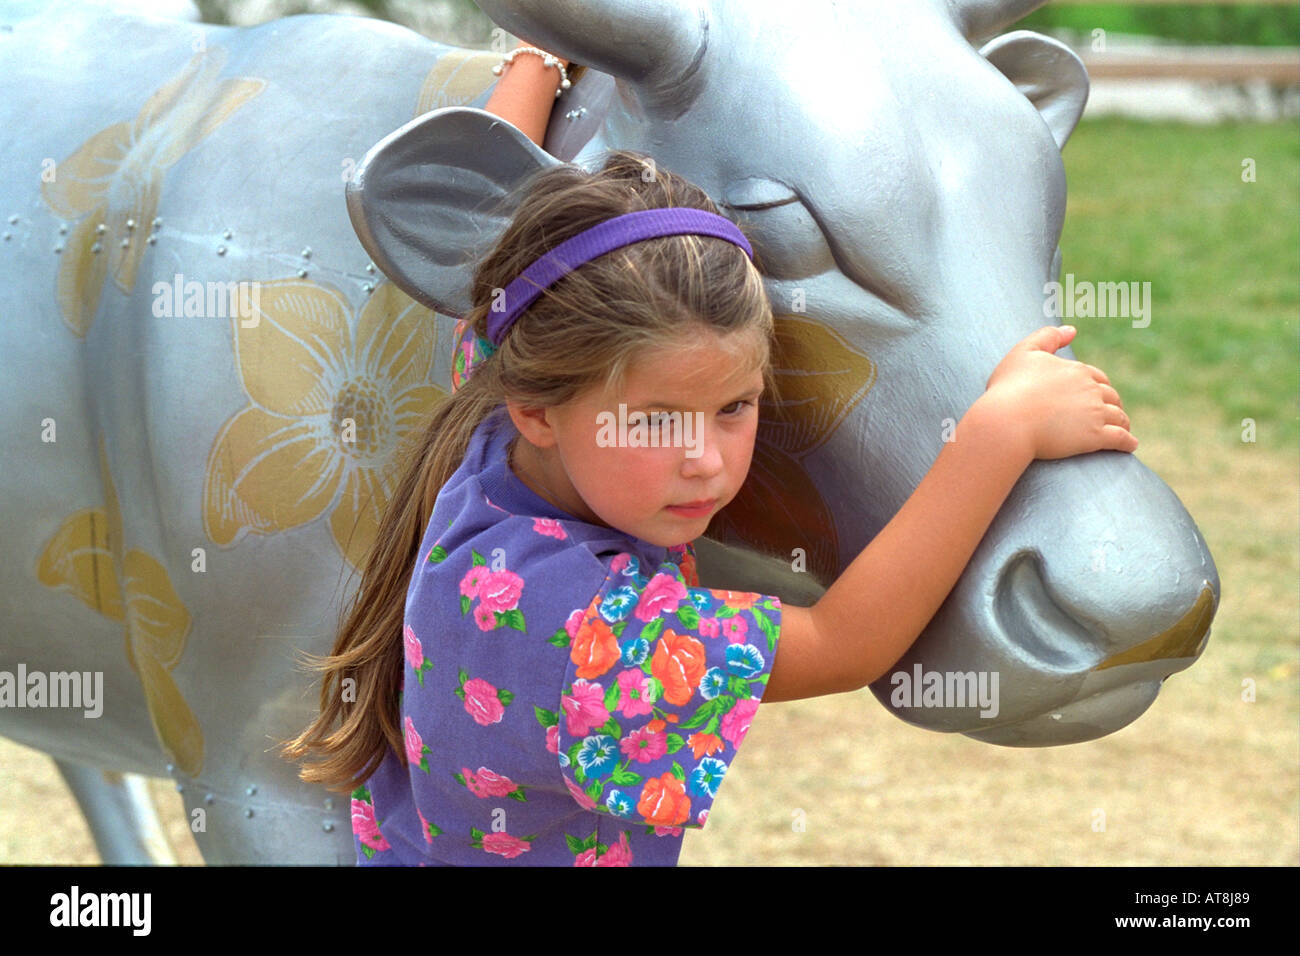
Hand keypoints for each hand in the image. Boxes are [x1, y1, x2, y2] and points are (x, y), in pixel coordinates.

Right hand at [976, 324, 1137, 461]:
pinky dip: (1128, 442)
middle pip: (1111, 397)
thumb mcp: (1023, 353)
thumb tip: (1072, 329)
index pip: (1096, 377)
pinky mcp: (1095, 437)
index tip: (1096, 396)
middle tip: (1112, 414)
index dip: (1098, 386)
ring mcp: (1095, 414)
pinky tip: (1131, 446)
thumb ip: (1048, 337)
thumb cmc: (1009, 389)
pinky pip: (1120, 439)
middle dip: (1113, 404)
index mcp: (1076, 370)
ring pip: (1119, 417)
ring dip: (1123, 423)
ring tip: (1123, 430)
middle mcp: (1091, 390)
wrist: (1007, 421)